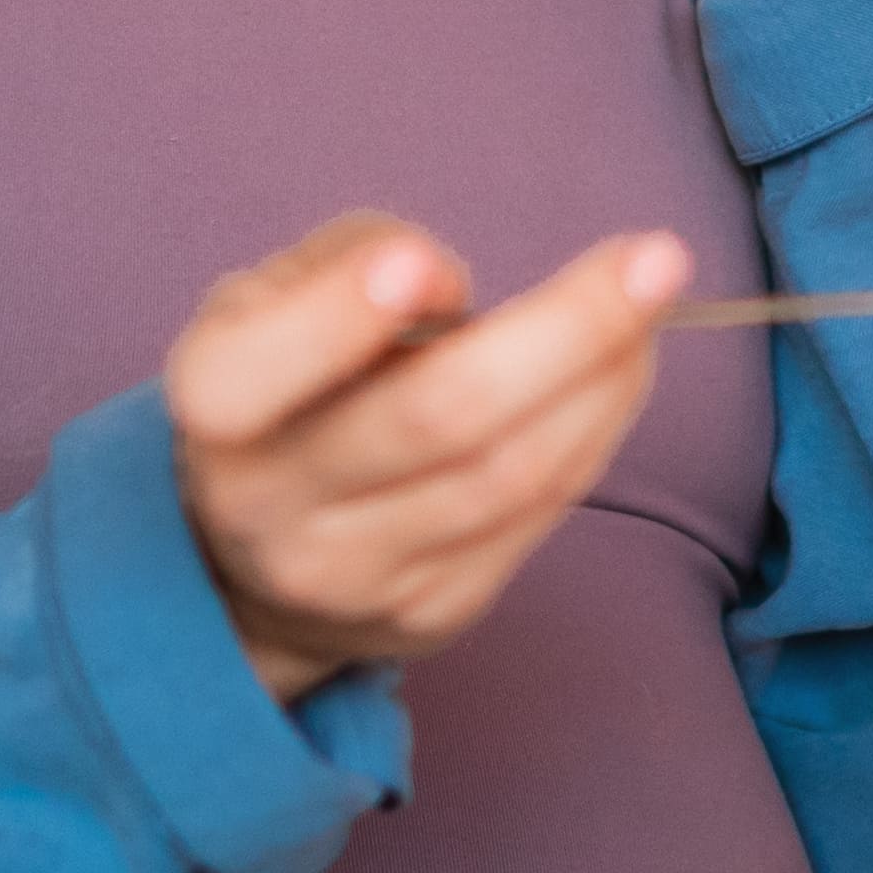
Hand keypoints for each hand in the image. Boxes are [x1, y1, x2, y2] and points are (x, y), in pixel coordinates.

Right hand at [166, 212, 684, 701]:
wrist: (256, 564)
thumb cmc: (285, 386)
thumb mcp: (272, 298)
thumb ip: (350, 261)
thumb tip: (444, 286)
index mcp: (213, 412)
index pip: (256, 373)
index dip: (340, 316)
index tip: (430, 265)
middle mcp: (271, 510)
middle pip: (434, 422)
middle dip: (565, 332)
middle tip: (659, 259)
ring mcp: (356, 577)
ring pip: (511, 475)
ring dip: (605, 379)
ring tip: (656, 298)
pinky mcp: (431, 613)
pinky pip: (537, 515)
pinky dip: (595, 430)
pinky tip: (621, 369)